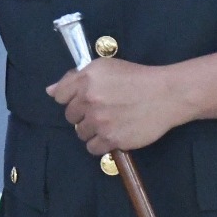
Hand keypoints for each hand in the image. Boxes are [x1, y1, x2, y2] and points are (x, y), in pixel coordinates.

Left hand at [46, 58, 191, 154]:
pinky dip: (99, 144)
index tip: (83, 99)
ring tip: (108, 122)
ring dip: (91, 130)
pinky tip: (111, 134)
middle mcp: (89, 99)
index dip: (70, 98)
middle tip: (100, 110)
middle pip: (70, 116)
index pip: (60, 95)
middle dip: (82, 114)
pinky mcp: (112, 139)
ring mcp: (100, 121)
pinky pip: (92, 148)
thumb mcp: (105, 68)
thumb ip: (75, 78)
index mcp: (86, 78)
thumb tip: (50, 91)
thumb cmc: (136, 78)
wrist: (165, 95)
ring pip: (80, 133)